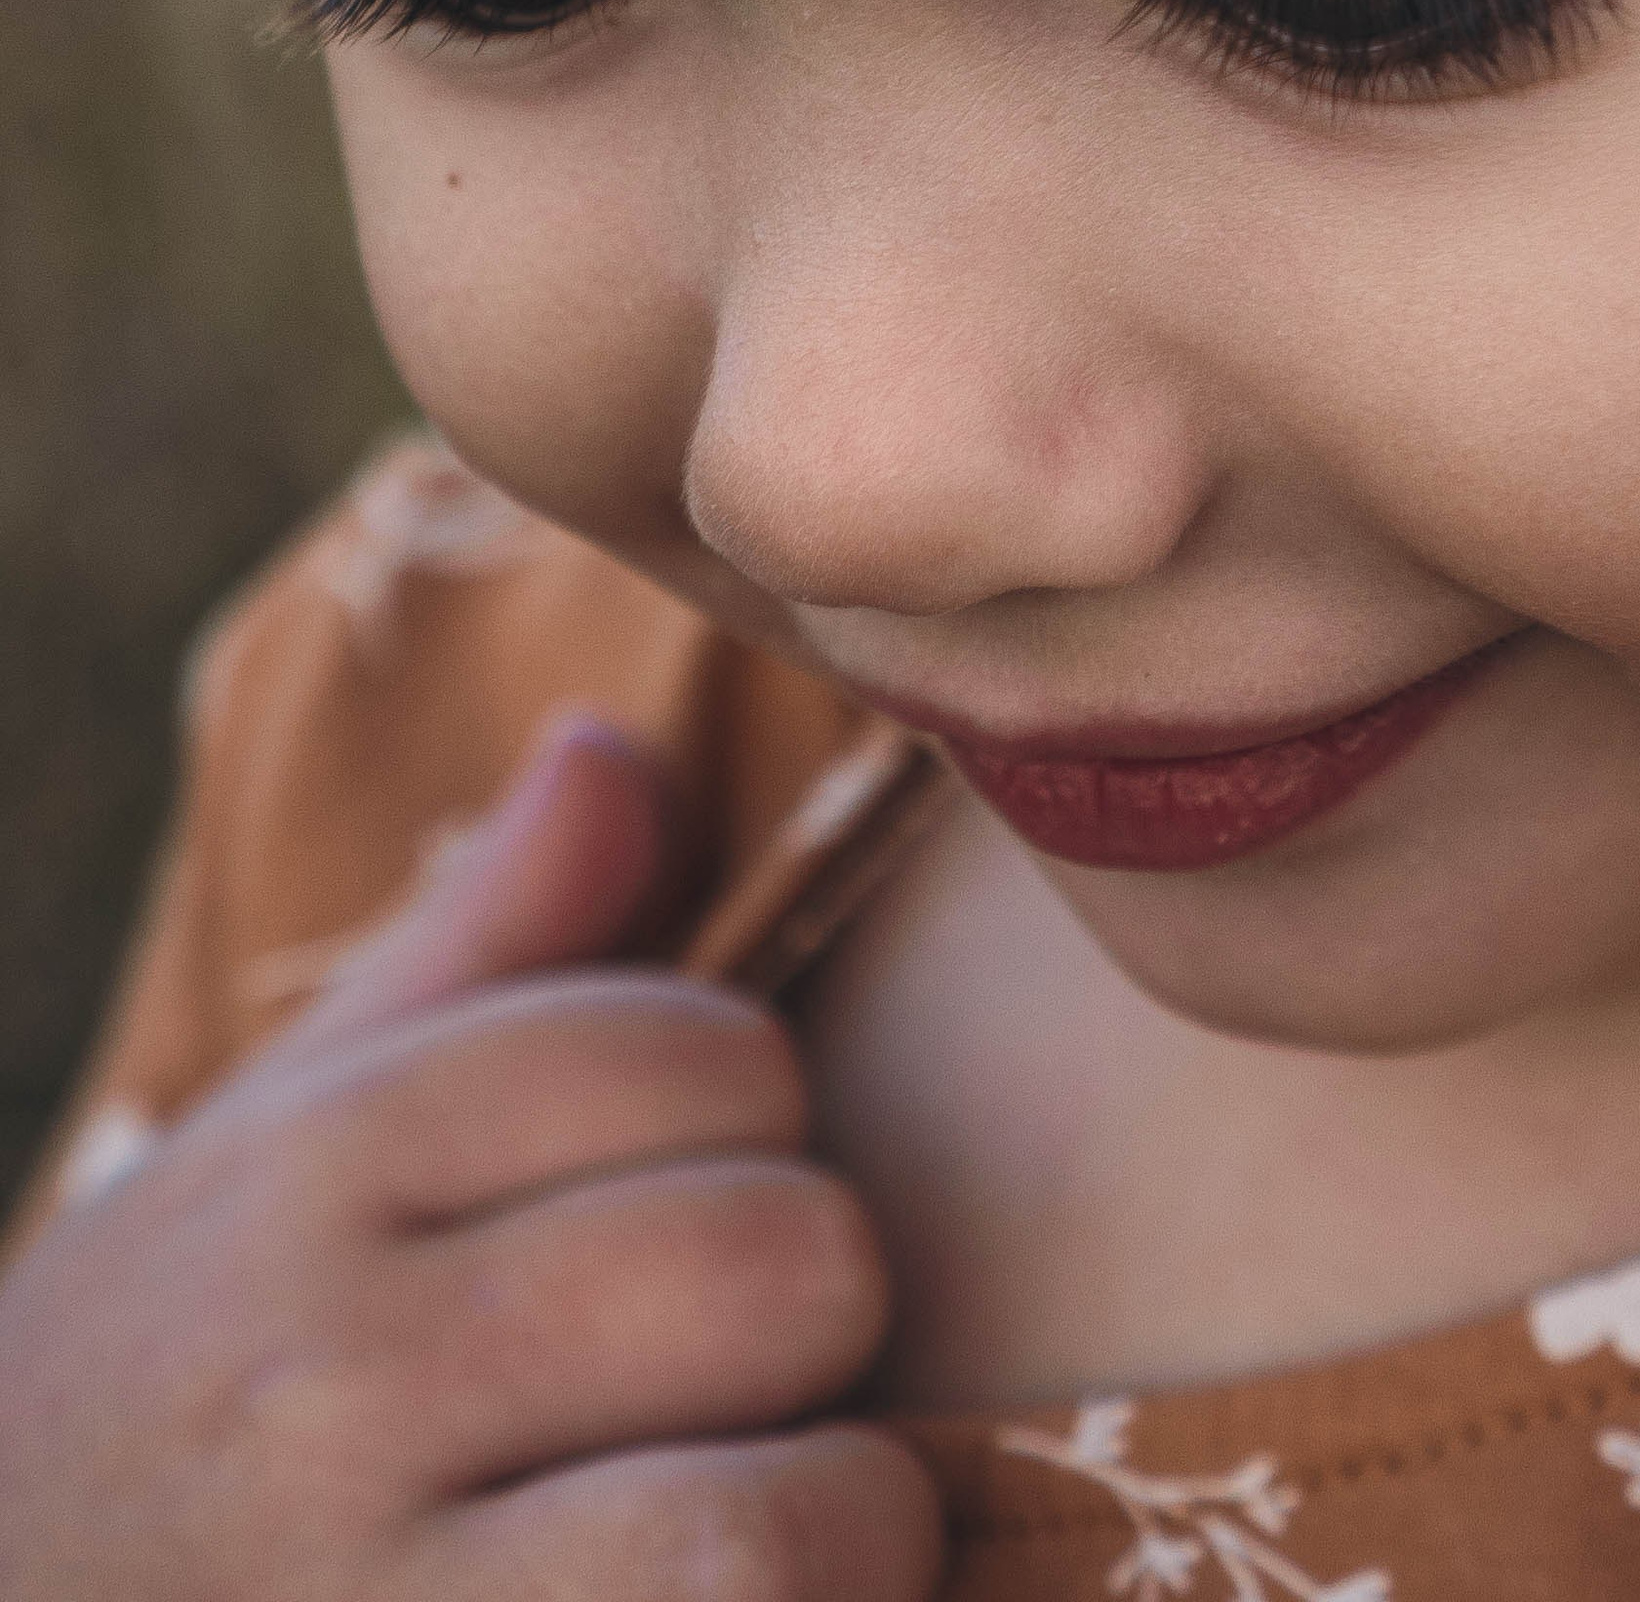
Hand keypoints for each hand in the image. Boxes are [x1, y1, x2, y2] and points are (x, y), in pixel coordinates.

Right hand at [0, 716, 942, 1597]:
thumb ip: (473, 956)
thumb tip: (617, 750)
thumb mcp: (265, 1164)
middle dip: (808, 1322)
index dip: (749, 1125)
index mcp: (312, 1173)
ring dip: (842, 1528)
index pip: (697, 1048)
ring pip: (786, 1517)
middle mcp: (330, 1378)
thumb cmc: (162, 1422)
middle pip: (778, 1259)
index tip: (678, 1210)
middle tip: (733, 1384)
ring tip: (762, 1532)